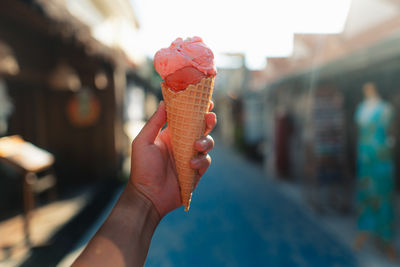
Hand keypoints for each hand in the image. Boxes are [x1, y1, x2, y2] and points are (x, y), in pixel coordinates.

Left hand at [129, 101, 215, 217]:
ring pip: (207, 143)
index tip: (204, 99)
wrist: (148, 195)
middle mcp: (183, 144)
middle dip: (208, 120)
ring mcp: (191, 157)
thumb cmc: (142, 168)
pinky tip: (191, 165)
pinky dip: (201, 161)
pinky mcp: (196, 172)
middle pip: (201, 128)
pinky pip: (205, 161)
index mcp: (171, 134)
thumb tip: (164, 102)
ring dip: (205, 141)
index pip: (187, 117)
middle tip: (210, 116)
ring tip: (197, 146)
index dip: (196, 108)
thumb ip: (155, 122)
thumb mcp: (143, 141)